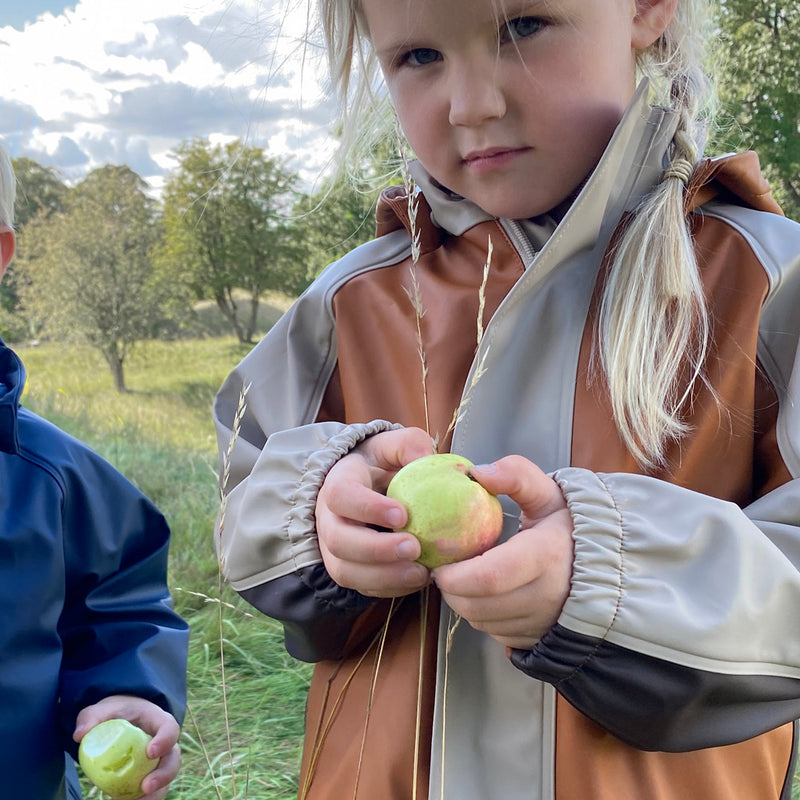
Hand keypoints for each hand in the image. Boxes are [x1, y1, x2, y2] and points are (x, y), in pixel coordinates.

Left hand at [73, 695, 180, 799]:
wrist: (122, 720)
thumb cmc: (117, 712)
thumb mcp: (105, 708)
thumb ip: (92, 717)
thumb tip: (79, 735)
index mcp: (159, 721)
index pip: (170, 729)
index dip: (165, 741)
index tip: (150, 753)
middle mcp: (165, 743)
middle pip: (173, 760)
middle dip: (163, 775)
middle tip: (146, 786)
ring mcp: (159, 762)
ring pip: (165, 781)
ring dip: (154, 795)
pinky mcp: (149, 776)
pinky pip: (150, 792)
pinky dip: (140, 799)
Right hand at [316, 426, 434, 596]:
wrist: (368, 485)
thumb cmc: (383, 464)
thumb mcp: (395, 445)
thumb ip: (410, 445)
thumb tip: (425, 458)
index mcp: (339, 482)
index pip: (341, 496)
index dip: (368, 508)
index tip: (402, 515)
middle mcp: (329, 517)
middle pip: (338, 540)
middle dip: (376, 549)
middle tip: (414, 547)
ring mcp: (334, 547)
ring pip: (344, 570)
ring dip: (383, 576)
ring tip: (420, 573)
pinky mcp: (348, 569)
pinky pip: (361, 588)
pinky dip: (389, 589)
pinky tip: (417, 580)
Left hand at [433, 455, 573, 649]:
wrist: (607, 564)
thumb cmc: (568, 526)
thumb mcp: (548, 493)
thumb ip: (516, 476)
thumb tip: (479, 474)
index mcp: (546, 556)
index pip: (488, 577)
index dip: (455, 575)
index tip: (440, 563)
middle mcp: (547, 596)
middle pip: (478, 606)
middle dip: (451, 590)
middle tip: (445, 570)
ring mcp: (544, 622)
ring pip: (483, 623)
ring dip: (464, 604)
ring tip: (463, 579)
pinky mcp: (538, 637)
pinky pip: (495, 633)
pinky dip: (482, 616)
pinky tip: (485, 595)